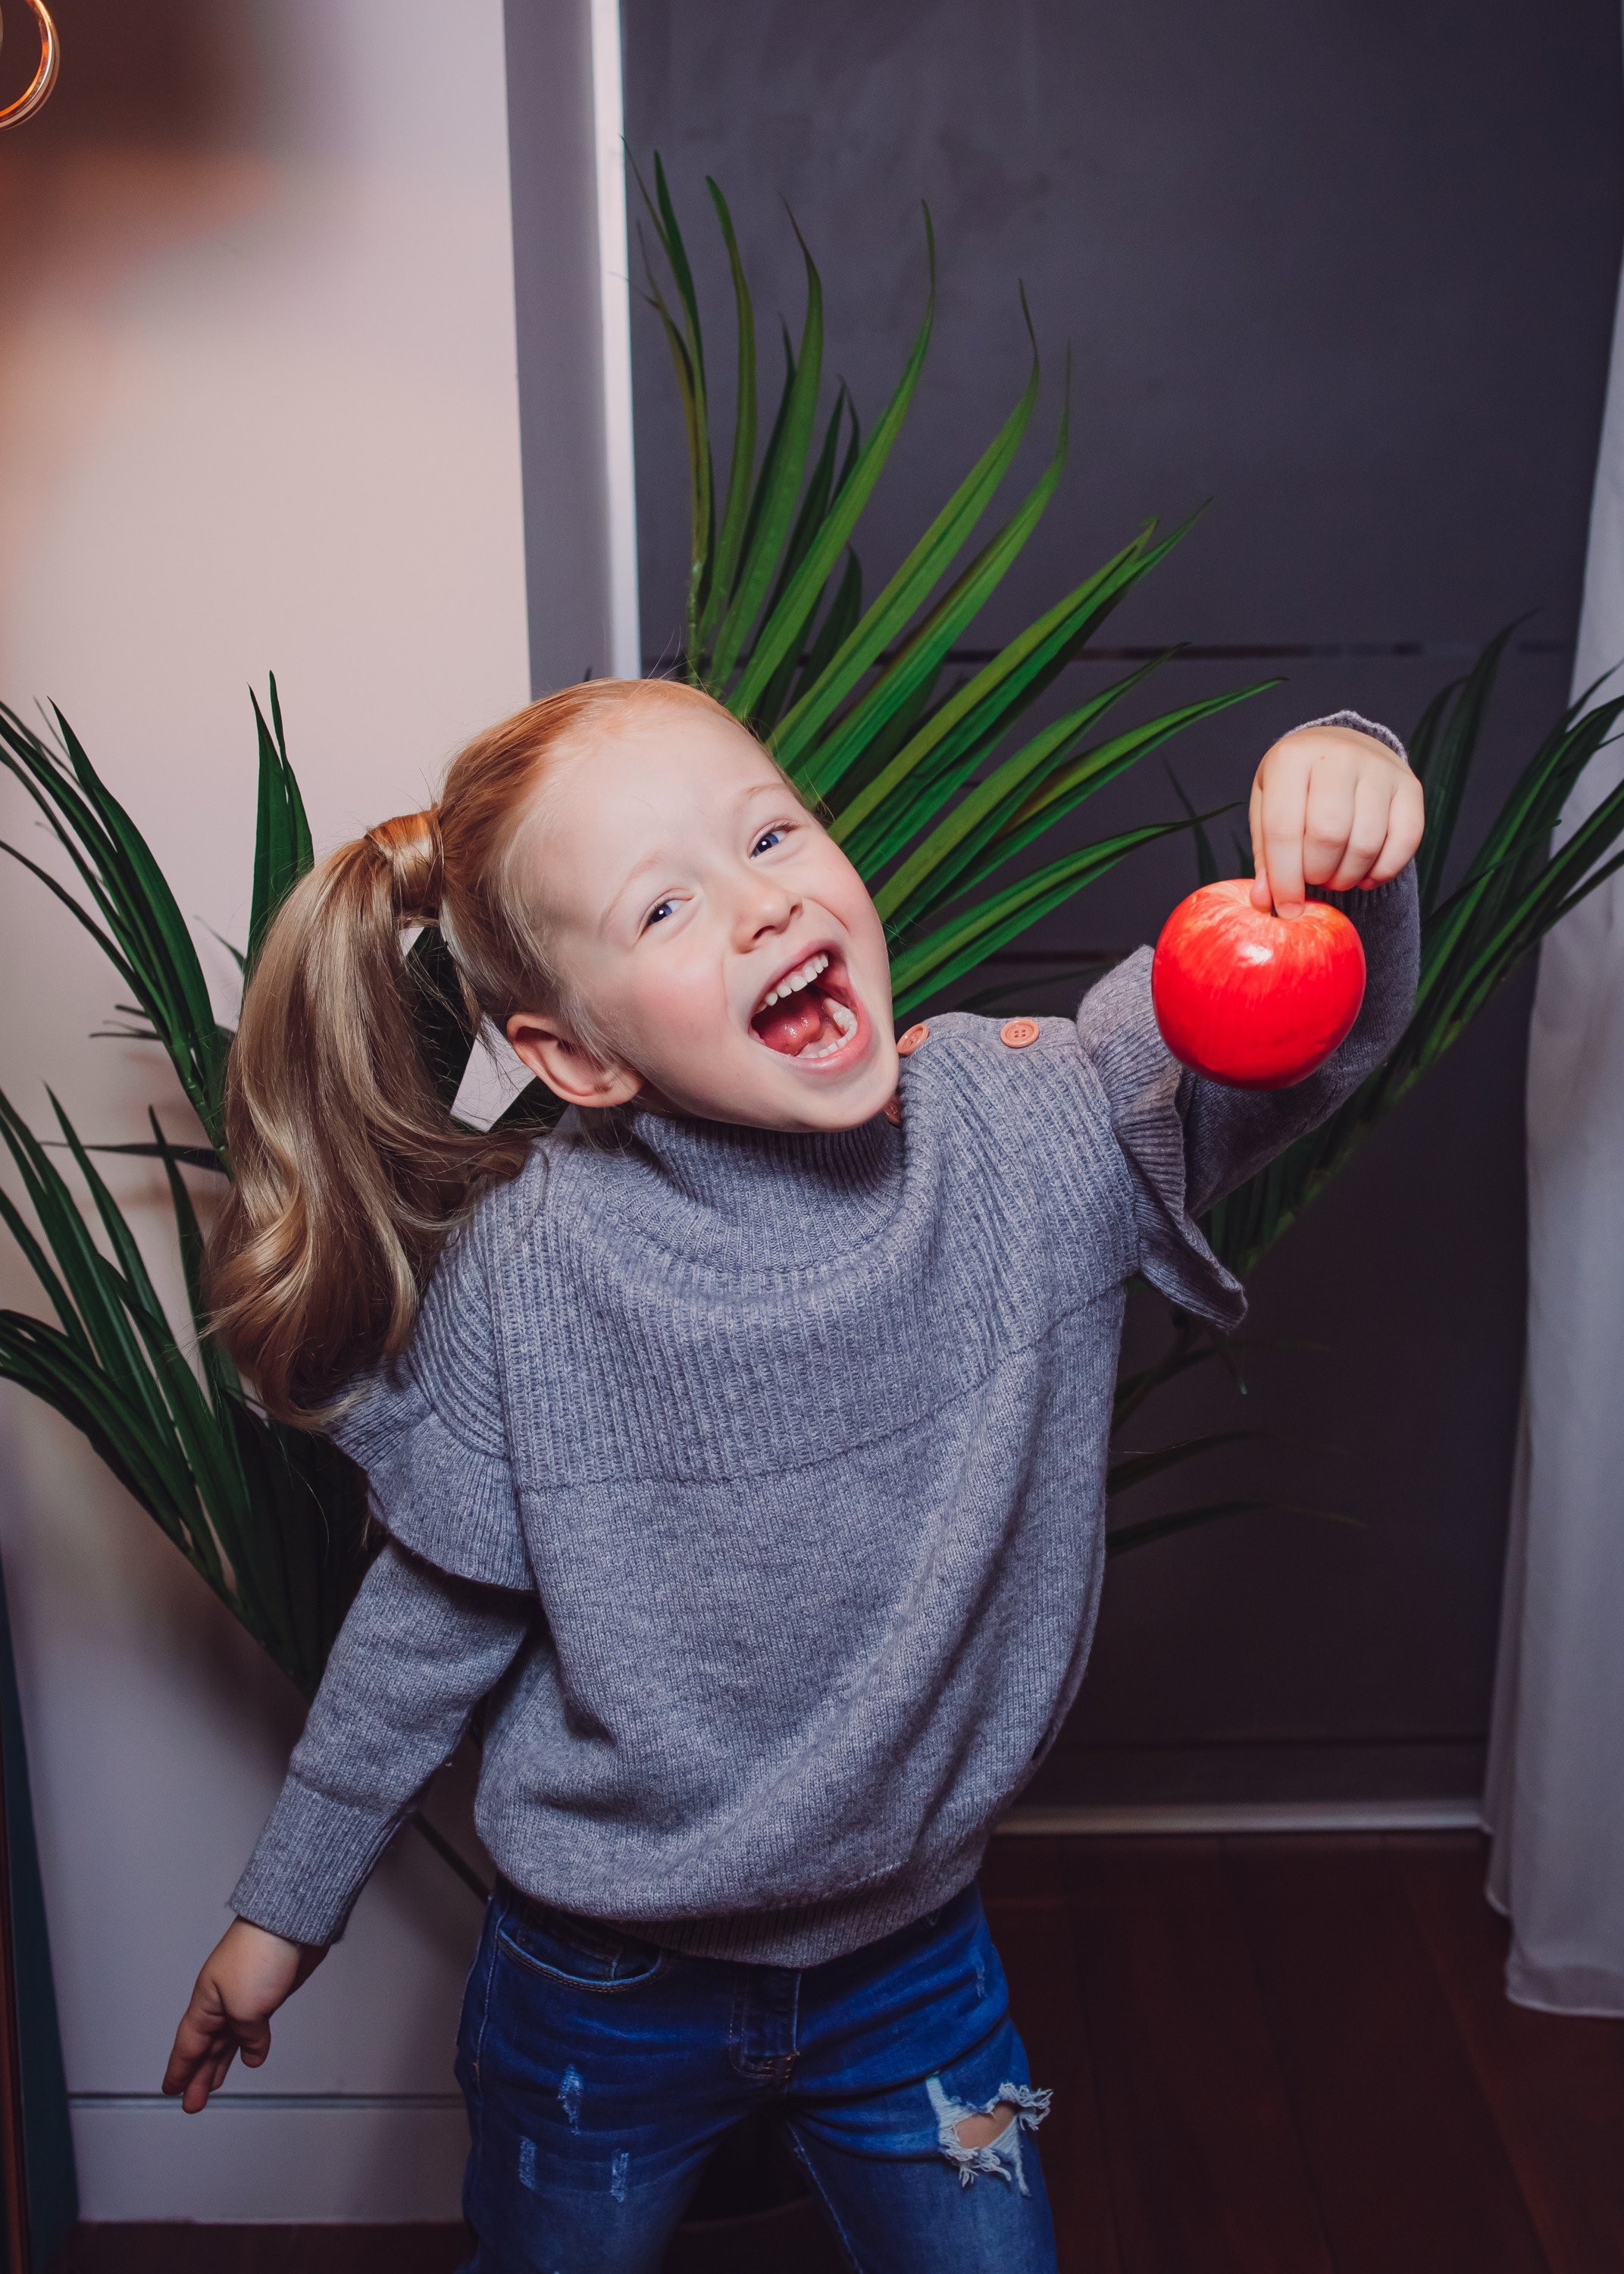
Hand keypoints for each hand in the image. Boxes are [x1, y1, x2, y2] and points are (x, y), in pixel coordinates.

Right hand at [162, 1917, 326, 2112]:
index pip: (188, 2045)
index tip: (171, 2090)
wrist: (292, 1925)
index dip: (179, 2071)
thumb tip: (252, 2055)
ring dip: (218, 2064)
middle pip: (204, 2047)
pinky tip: (250, 2058)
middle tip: (193, 2102)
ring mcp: (244, 1997)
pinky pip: (251, 2029)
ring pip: (226, 2040)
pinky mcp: (267, 1994)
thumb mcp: (245, 2008)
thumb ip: (246, 2036)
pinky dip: (248, 2046)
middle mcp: (221, 2001)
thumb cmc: (259, 1953)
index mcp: (206, 2002)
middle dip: (197, 2076)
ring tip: (212, 2086)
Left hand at [1248, 724, 1423, 916]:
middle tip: (1312, 879)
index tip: (1287, 909)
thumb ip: (1266, 855)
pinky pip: (1405, 841)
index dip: (1285, 880)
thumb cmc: (1297, 785)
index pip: (1284, 830)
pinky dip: (1383, 871)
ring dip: (1348, 876)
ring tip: (1334, 876)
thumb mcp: (1267, 808)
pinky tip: (1365, 875)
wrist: (1339, 747)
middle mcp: (1338, 756)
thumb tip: (1264, 901)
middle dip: (1317, 874)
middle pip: (1329, 836)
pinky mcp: (1409, 785)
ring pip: (1366, 842)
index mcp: (1291, 759)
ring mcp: (1379, 768)